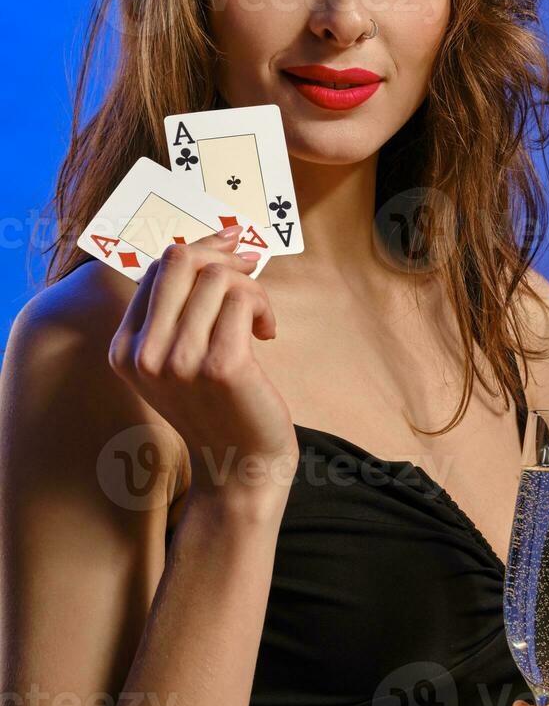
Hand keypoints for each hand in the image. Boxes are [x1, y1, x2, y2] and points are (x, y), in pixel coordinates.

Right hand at [108, 228, 299, 506]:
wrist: (241, 468)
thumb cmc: (219, 405)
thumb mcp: (181, 357)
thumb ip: (182, 306)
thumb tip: (220, 237)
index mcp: (125, 348)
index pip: (157, 268)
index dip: (201, 248)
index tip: (233, 245)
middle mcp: (143, 355)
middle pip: (179, 260)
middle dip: (223, 255)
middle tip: (250, 270)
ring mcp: (179, 362)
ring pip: (217, 278)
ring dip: (250, 289)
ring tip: (258, 319)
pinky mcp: (220, 367)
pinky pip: (242, 300)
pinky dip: (262, 307)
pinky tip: (267, 333)